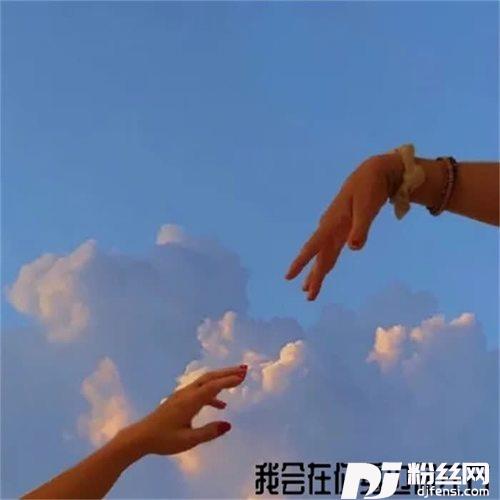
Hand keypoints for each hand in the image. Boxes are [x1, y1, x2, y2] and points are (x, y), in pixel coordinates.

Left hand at [127, 365, 246, 456]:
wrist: (141, 436)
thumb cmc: (164, 440)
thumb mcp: (188, 440)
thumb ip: (208, 432)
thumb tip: (229, 424)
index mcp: (190, 401)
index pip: (212, 387)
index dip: (228, 380)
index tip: (243, 376)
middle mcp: (187, 393)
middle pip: (209, 378)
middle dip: (227, 372)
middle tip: (245, 369)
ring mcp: (182, 395)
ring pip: (205, 381)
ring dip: (221, 378)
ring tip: (237, 379)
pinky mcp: (180, 399)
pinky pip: (200, 390)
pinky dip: (213, 392)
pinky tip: (221, 405)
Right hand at [285, 154, 402, 300]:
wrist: (373, 172)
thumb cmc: (371, 187)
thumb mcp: (368, 206)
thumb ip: (361, 227)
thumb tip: (353, 248)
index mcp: (333, 222)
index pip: (314, 246)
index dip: (302, 262)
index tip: (289, 276)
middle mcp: (330, 226)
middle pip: (319, 256)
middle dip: (313, 277)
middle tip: (308, 296)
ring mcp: (335, 227)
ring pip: (324, 254)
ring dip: (318, 271)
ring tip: (308, 289)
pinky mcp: (342, 226)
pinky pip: (331, 248)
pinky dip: (326, 260)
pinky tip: (323, 265)